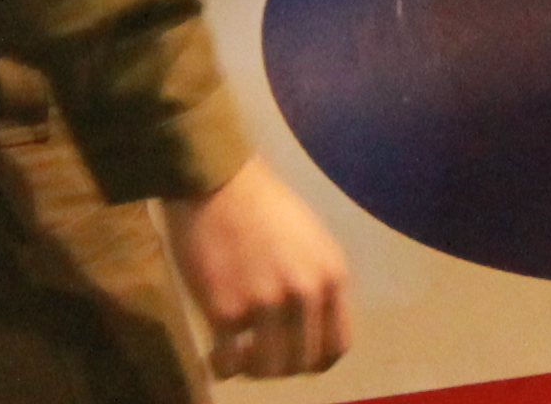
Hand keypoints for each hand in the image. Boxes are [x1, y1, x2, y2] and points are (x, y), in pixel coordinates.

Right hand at [163, 157, 349, 379]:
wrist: (215, 181)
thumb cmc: (261, 205)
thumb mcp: (310, 241)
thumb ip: (315, 282)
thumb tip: (309, 328)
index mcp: (332, 274)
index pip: (337, 346)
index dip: (314, 361)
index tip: (293, 359)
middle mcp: (306, 293)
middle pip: (302, 363)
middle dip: (279, 368)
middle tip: (257, 357)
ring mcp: (266, 304)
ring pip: (267, 369)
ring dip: (250, 370)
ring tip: (234, 356)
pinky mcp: (226, 310)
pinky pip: (228, 361)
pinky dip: (220, 365)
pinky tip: (213, 354)